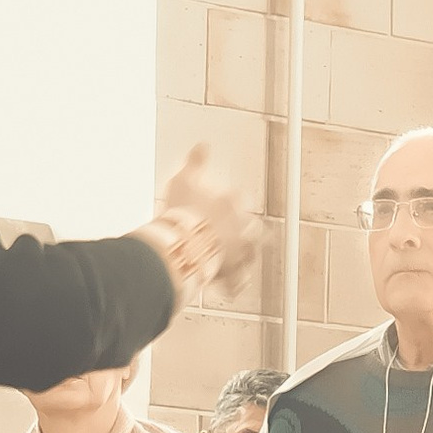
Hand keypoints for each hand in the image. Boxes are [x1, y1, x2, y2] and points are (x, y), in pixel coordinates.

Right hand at [139, 143, 257, 303]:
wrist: (178, 244)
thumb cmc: (181, 211)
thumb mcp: (184, 179)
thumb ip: (195, 161)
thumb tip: (202, 145)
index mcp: (233, 204)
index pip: (242, 198)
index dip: (235, 200)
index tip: (229, 201)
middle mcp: (241, 228)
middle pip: (254, 228)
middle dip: (250, 229)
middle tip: (244, 230)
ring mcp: (238, 252)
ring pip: (251, 255)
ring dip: (247, 255)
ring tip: (243, 258)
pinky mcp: (229, 273)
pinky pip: (237, 282)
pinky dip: (236, 284)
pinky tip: (235, 286)